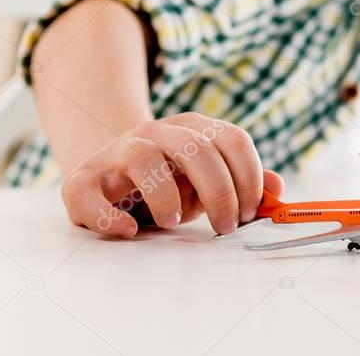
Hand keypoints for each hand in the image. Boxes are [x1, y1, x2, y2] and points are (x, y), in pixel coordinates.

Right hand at [60, 112, 284, 237]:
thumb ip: (242, 181)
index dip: (249, 176)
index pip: (232, 139)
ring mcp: (117, 153)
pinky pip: (88, 193)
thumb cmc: (167, 180)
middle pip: (196, 149)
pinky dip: (109, 217)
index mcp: (192, 128)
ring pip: (144, 157)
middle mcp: (155, 133)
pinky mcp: (82, 180)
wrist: (108, 173)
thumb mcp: (207, 178)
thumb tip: (277, 188)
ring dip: (167, 197)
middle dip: (220, 193)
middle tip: (225, 227)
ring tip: (174, 222)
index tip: (250, 211)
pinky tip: (129, 230)